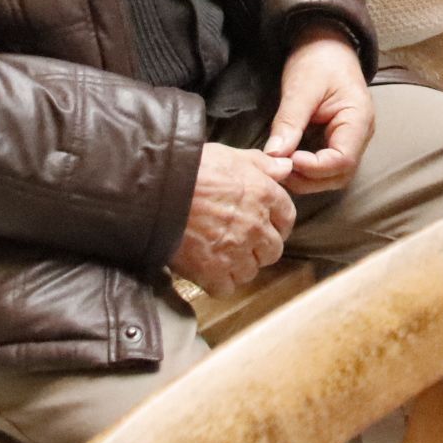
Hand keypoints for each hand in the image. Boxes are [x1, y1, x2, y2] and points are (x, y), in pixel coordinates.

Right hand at [170, 143, 295, 294]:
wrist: (155, 192)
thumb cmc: (190, 169)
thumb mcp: (229, 155)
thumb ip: (261, 164)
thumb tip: (286, 167)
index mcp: (263, 196)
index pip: (287, 218)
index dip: (277, 223)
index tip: (267, 225)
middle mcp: (255, 226)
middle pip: (272, 250)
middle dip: (259, 247)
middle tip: (240, 241)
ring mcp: (236, 252)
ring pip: (250, 271)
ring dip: (239, 266)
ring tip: (220, 254)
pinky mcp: (213, 272)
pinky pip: (227, 288)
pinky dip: (218, 282)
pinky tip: (207, 270)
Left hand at [262, 33, 373, 194]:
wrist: (326, 43)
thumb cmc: (318, 60)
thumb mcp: (301, 88)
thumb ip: (289, 122)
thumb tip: (274, 155)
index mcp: (359, 119)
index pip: (343, 160)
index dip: (315, 167)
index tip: (287, 160)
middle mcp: (360, 135)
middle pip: (340, 175)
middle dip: (309, 178)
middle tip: (278, 170)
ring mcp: (350, 139)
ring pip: (333, 175)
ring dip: (307, 178)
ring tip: (279, 167)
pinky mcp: (336, 140)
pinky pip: (325, 164)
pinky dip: (306, 170)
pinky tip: (286, 162)